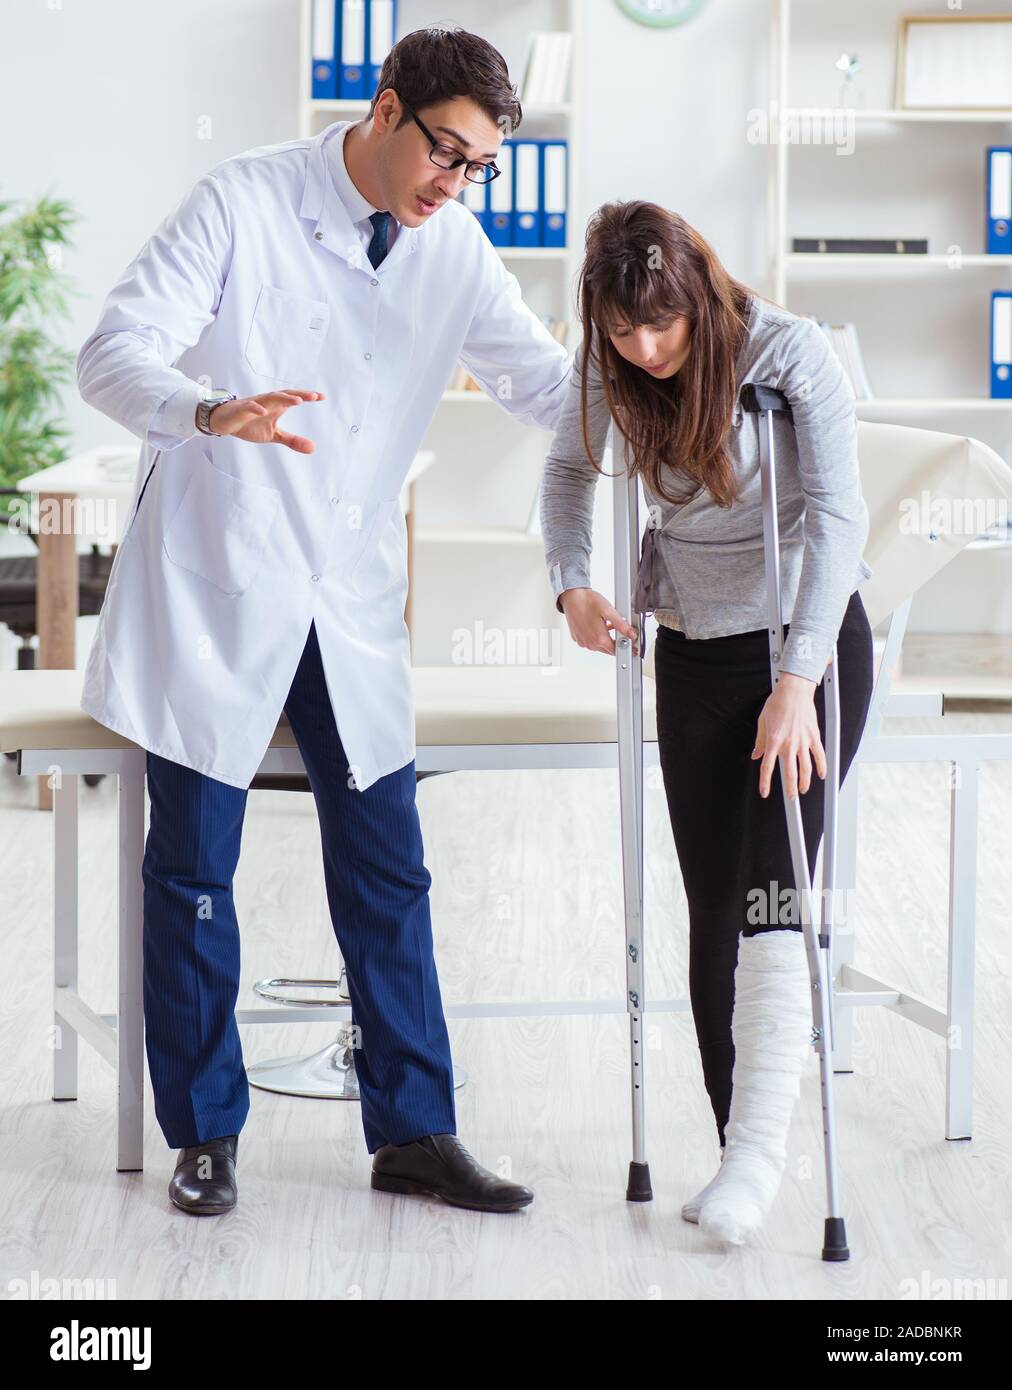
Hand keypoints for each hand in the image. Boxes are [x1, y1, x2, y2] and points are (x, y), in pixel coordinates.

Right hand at [201, 390, 325, 451]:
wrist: (224, 421)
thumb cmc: (249, 424)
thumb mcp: (273, 435)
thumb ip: (292, 440)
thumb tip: (313, 448)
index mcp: (276, 406)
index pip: (294, 398)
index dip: (307, 396)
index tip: (322, 397)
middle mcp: (267, 402)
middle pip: (285, 395)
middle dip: (299, 395)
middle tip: (314, 396)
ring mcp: (254, 404)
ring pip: (270, 397)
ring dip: (284, 398)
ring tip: (297, 401)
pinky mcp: (241, 409)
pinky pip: (249, 407)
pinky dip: (256, 408)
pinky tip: (264, 412)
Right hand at [559, 587, 638, 656]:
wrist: (571, 596)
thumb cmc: (587, 601)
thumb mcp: (608, 611)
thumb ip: (621, 625)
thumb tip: (631, 634)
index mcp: (599, 638)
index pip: (616, 650)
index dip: (626, 647)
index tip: (631, 645)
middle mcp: (590, 643)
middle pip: (608, 650)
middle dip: (616, 643)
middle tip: (620, 631)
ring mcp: (583, 641)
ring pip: (599, 646)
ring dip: (606, 639)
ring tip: (608, 625)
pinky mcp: (578, 638)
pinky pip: (590, 642)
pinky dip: (596, 637)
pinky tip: (598, 626)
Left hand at [751, 671, 824, 799]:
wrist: (794, 690)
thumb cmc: (777, 703)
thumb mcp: (762, 722)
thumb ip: (760, 741)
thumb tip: (756, 754)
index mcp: (774, 741)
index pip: (768, 767)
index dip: (765, 782)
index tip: (765, 792)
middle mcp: (789, 744)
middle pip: (790, 773)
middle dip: (790, 789)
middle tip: (791, 797)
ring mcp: (803, 741)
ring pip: (806, 768)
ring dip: (805, 782)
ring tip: (803, 789)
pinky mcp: (813, 736)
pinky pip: (819, 755)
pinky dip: (822, 766)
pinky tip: (821, 775)